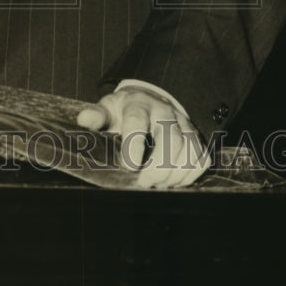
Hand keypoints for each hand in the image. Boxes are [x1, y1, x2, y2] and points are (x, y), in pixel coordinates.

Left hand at [77, 87, 209, 187]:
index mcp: (139, 105)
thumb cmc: (125, 110)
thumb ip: (97, 115)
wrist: (150, 100)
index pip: (138, 121)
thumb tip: (84, 120)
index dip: (134, 145)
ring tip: (158, 185)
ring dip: (175, 174)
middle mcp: (165, 112)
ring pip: (190, 149)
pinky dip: (189, 175)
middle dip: (159, 166)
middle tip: (144, 183)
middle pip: (172, 138)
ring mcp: (184, 124)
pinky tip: (173, 182)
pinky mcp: (196, 137)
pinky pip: (201, 158)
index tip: (129, 166)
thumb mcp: (109, 108)